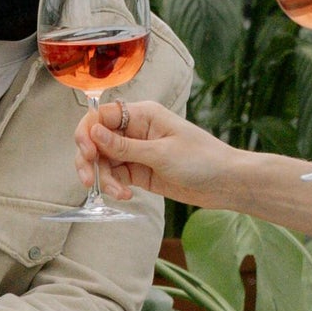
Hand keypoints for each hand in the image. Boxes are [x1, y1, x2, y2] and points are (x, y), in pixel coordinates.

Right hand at [76, 99, 240, 207]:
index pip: (101, 116)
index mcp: (141, 115)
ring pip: (104, 162)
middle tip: (88, 180)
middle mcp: (134, 130)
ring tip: (118, 194)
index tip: (86, 153)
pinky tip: (125, 196)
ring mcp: (136, 152)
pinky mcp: (139, 172)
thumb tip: (93, 132)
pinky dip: (115, 187)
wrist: (225, 182)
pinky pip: (116, 176)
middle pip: (96, 140)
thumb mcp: (161, 153)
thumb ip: (124, 146)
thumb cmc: (201, 159)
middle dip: (88, 160)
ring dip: (104, 178)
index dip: (87, 132)